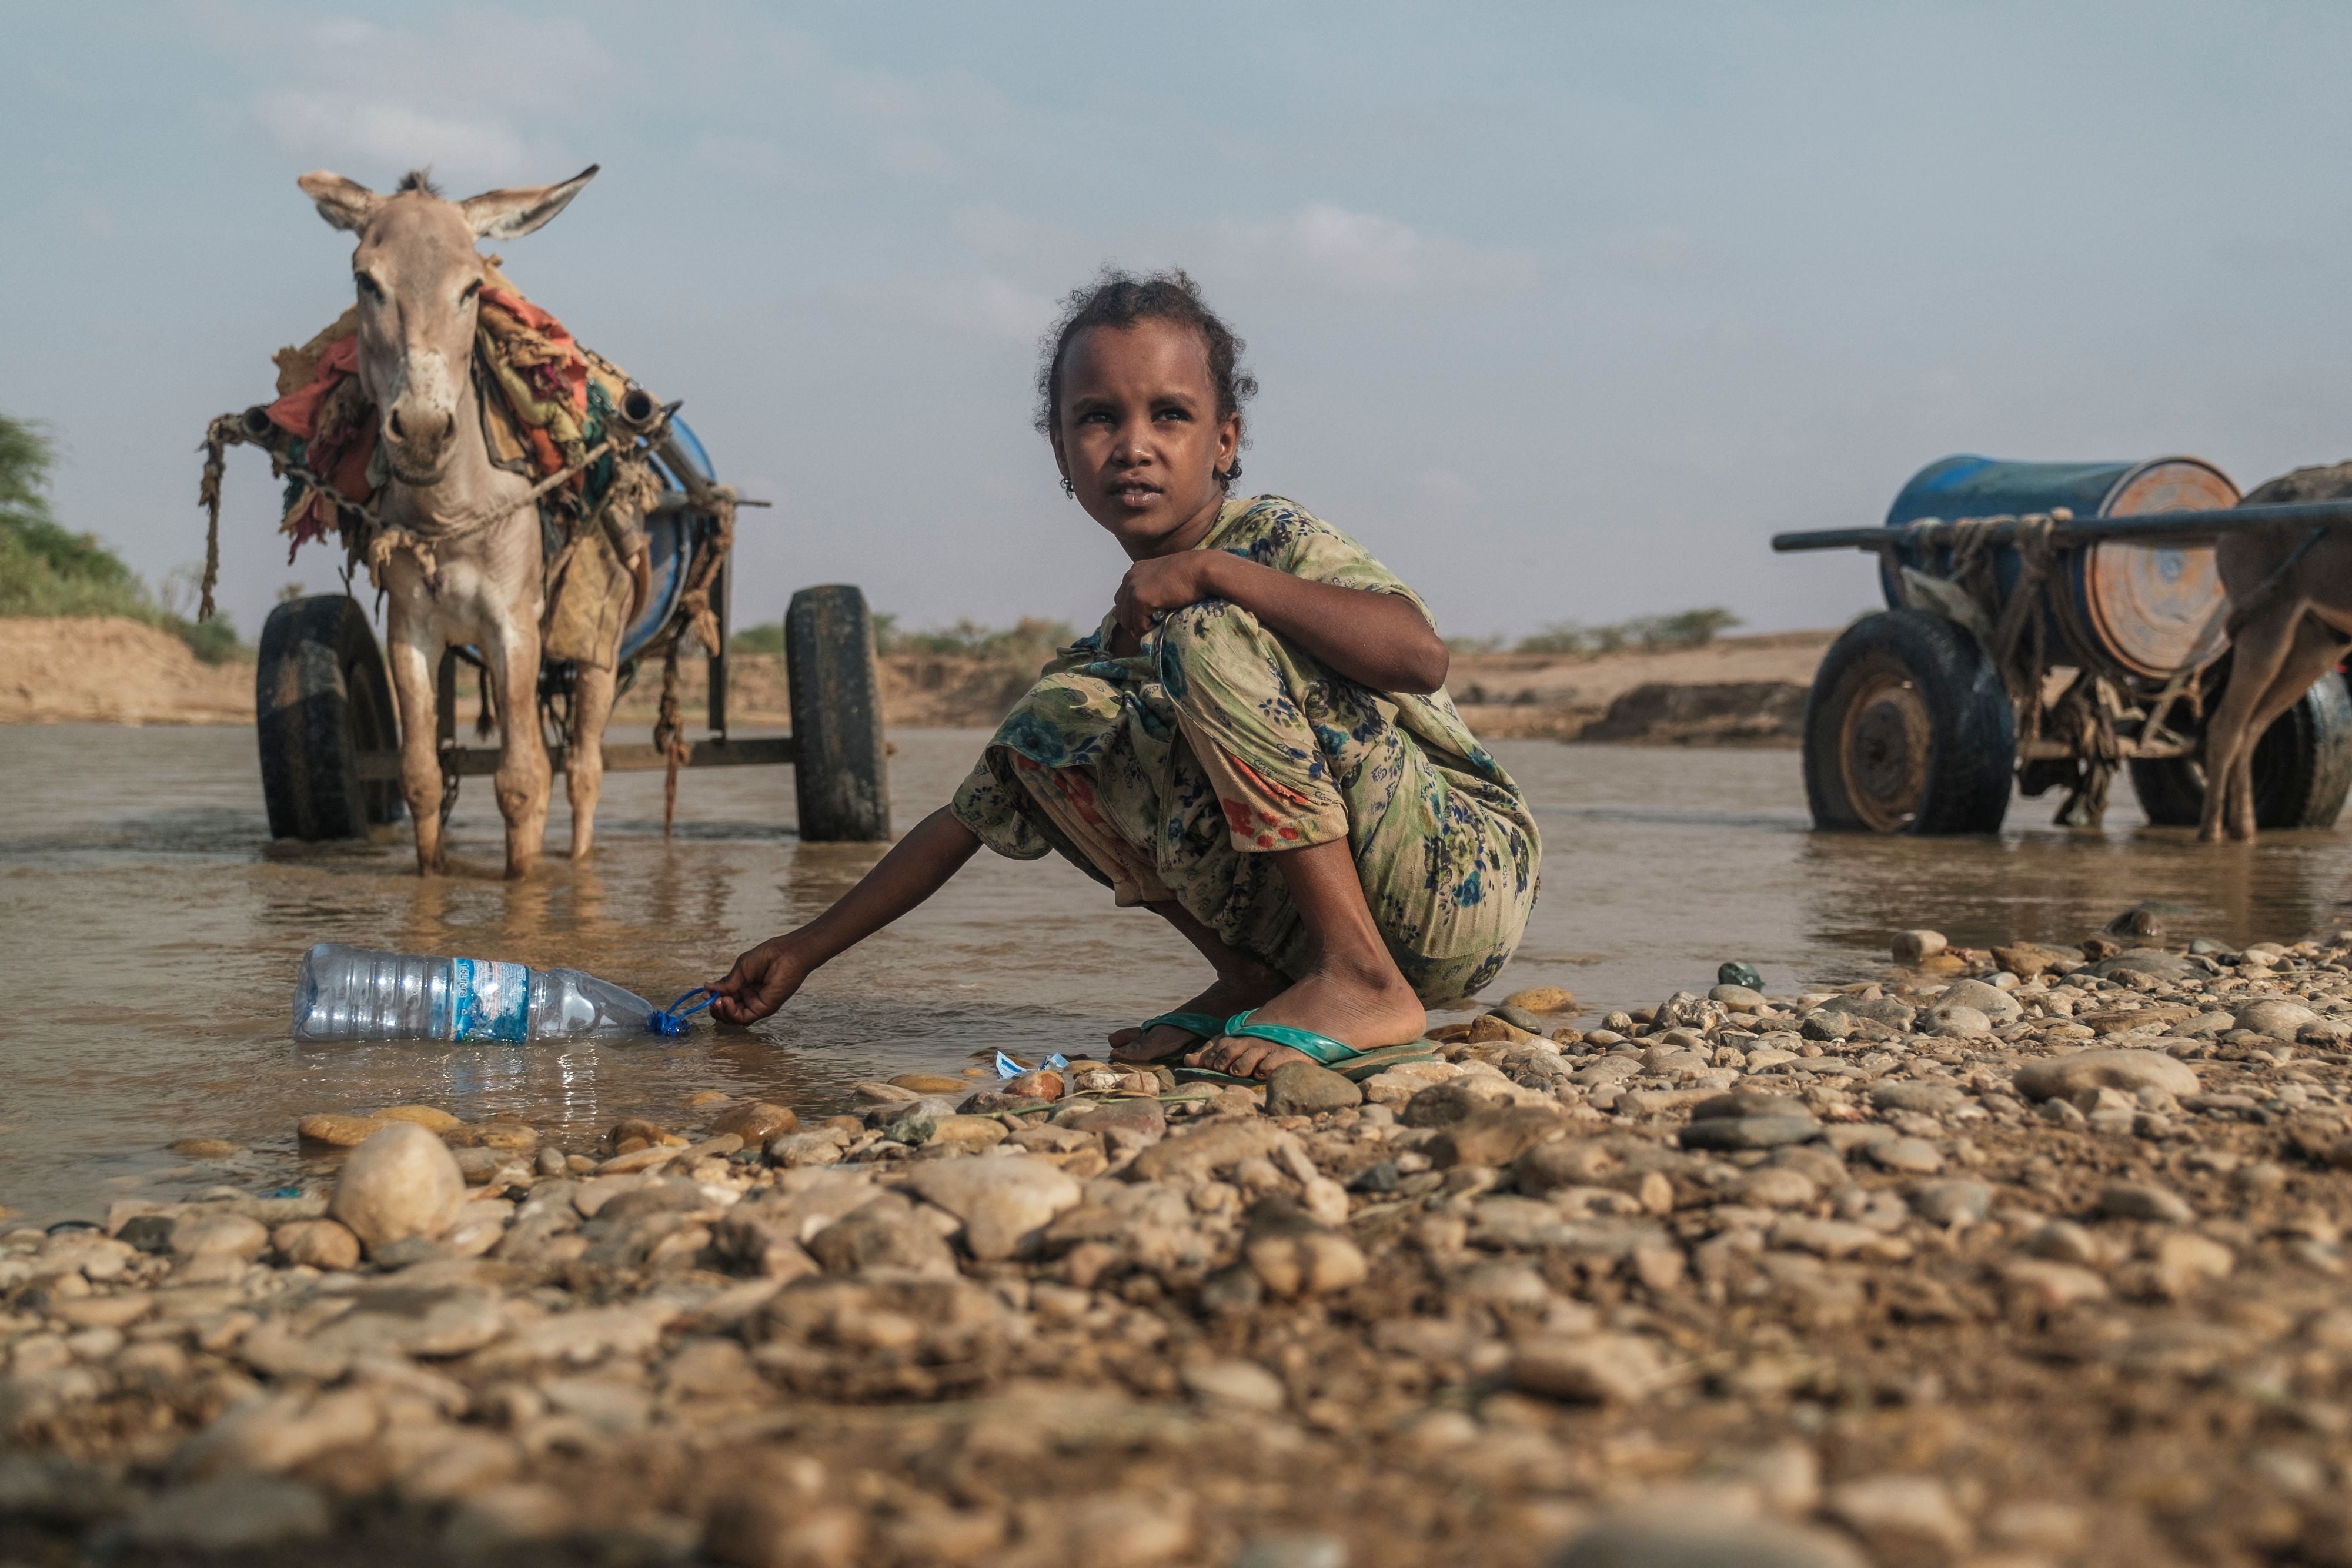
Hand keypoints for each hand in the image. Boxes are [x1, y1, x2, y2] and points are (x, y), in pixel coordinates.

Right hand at [709, 935, 811, 1023]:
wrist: (785, 954)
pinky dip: (732, 1014)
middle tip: (710, 1000)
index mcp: (743, 986)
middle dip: (716, 1009)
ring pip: (734, 1018)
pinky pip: (744, 1018)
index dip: (714, 999)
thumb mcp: (741, 969)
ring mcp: (756, 1004)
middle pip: (728, 1012)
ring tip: (718, 1001)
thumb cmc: (767, 956)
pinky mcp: (764, 1009)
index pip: (724, 999)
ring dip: (722, 1013)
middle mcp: (749, 997)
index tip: (705, 994)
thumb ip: (727, 983)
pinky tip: (727, 1001)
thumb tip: (707, 989)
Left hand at [1113, 552, 1231, 640]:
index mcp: (1136, 571)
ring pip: (1126, 621)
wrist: (1202, 569)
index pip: (1123, 599)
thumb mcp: (1166, 579)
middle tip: (1151, 627)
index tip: (1147, 619)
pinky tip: (1162, 622)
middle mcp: (1130, 578)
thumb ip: (1154, 590)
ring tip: (1157, 625)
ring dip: (1141, 627)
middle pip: (1120, 611)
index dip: (1132, 613)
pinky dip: (1148, 629)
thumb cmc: (1192, 573)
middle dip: (1133, 622)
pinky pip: (1139, 625)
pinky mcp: (1140, 599)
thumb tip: (1148, 613)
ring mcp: (1133, 588)